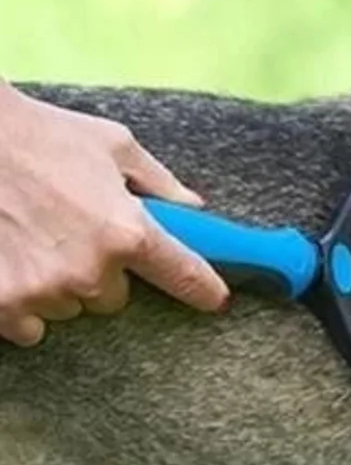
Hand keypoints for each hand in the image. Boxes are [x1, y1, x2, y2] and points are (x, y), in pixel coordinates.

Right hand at [0, 85, 228, 345]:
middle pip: (113, 298)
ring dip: (60, 285)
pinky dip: (23, 305)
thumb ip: (159, 184)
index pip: (183, 275)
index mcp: (126, 231)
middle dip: (101, 271)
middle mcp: (89, 270)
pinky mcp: (3, 305)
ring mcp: (44, 292)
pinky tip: (13, 264)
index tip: (215, 299)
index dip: (203, 290)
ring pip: (70, 309)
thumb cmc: (43, 137)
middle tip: (75, 233)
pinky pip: (30, 327)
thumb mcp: (114, 147)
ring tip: (36, 240)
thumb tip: (194, 208)